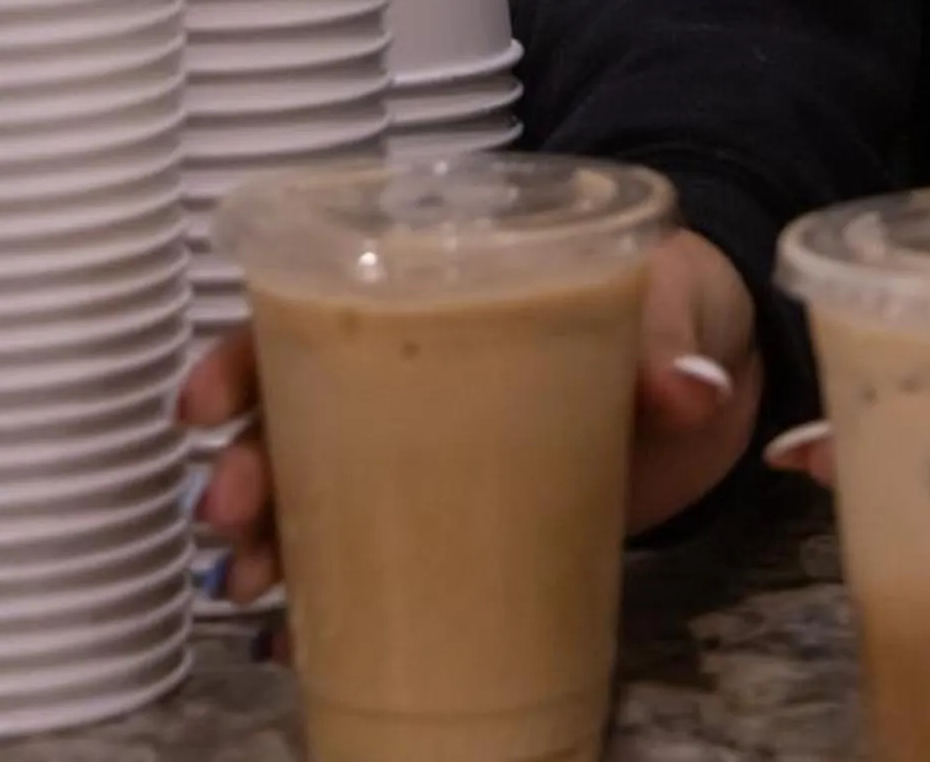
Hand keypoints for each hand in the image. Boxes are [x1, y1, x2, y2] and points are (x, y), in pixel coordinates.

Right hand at [180, 225, 763, 611]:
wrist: (723, 361)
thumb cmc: (675, 294)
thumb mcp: (675, 291)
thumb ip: (672, 338)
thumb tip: (688, 390)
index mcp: (446, 293)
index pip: (317, 309)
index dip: (247, 353)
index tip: (206, 404)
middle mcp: (422, 372)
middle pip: (298, 411)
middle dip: (247, 463)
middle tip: (231, 513)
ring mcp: (441, 451)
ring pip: (319, 489)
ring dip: (270, 537)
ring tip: (250, 586)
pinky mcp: (475, 521)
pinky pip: (381, 560)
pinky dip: (330, 601)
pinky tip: (294, 639)